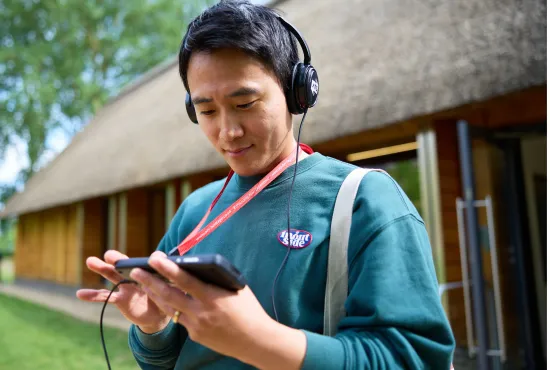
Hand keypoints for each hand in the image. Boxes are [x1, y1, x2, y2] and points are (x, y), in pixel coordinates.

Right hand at [76, 250, 170, 333]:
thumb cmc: (166, 297)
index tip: (153, 260)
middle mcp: (136, 275)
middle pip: (126, 265)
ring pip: (112, 275)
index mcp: (149, 271)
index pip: (150, 262)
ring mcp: (126, 286)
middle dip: (118, 259)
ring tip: (90, 260)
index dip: (151, 261)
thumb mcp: (171, 288)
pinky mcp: (120, 299)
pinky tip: (80, 293)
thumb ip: (170, 278)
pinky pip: (104, 297)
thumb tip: (175, 269)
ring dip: (101, 268)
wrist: (158, 315)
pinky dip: (92, 295)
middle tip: (109, 255)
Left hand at [131, 255, 306, 369]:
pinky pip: (180, 319)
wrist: (255, 340)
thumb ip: (216, 279)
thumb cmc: (249, 309)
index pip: (185, 280)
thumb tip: (198, 266)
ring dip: (155, 294)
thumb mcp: (235, 288)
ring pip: (170, 308)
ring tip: (144, 283)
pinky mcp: (195, 336)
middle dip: (150, 281)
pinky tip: (164, 298)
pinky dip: (173, 307)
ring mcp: (196, 327)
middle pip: (169, 295)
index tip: (154, 258)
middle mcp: (201, 313)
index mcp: (213, 297)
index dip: (168, 268)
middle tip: (136, 270)